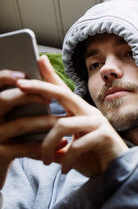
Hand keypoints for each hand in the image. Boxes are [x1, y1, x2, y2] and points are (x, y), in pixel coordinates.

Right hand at [0, 69, 55, 188]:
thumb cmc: (11, 134)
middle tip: (50, 98)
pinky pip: (24, 147)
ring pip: (20, 124)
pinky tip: (61, 144)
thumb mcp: (13, 113)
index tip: (23, 73)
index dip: (5, 77)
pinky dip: (45, 144)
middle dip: (29, 97)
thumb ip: (26, 91)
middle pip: (3, 100)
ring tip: (61, 121)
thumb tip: (42, 60)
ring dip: (45, 122)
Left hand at [17, 56, 128, 176]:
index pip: (64, 91)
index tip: (38, 59)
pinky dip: (67, 159)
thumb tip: (31, 147)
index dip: (51, 76)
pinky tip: (64, 170)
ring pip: (63, 125)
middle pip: (63, 94)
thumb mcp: (69, 150)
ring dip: (48, 145)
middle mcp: (90, 113)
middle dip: (41, 87)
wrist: (117, 172)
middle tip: (20, 85)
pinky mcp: (105, 135)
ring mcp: (98, 122)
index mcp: (81, 113)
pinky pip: (77, 144)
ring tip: (46, 161)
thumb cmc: (94, 159)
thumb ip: (55, 145)